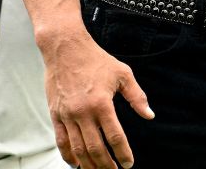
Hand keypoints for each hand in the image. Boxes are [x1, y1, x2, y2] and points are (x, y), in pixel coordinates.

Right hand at [42, 31, 153, 168]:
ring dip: (89, 164)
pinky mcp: (56, 114)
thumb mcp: (122, 73)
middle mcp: (83, 112)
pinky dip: (68, 155)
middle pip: (96, 148)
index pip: (115, 137)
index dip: (123, 154)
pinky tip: (76, 163)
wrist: (65, 48)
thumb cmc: (95, 59)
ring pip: (78, 149)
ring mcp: (67, 115)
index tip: (128, 164)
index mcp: (102, 103)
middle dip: (106, 165)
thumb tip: (149, 115)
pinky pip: (61, 141)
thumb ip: (137, 96)